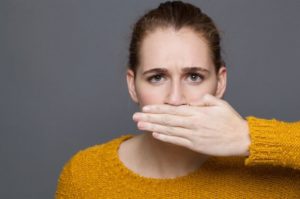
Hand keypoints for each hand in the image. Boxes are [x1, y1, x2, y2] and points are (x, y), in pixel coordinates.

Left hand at [133, 94, 250, 156]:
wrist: (241, 138)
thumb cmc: (231, 121)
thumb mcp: (221, 105)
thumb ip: (207, 100)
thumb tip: (197, 98)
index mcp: (197, 112)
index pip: (173, 109)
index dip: (158, 109)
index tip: (146, 108)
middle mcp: (192, 123)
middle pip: (167, 119)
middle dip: (150, 118)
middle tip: (135, 116)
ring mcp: (193, 135)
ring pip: (169, 130)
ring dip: (153, 127)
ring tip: (140, 125)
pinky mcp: (195, 145)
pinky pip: (177, 141)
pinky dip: (165, 138)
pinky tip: (155, 135)